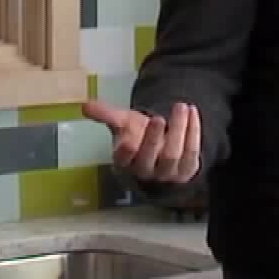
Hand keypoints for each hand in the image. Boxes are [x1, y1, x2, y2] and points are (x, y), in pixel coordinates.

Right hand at [81, 99, 201, 183]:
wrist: (163, 146)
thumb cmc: (138, 134)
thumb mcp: (123, 122)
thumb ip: (105, 114)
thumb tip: (85, 105)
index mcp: (126, 162)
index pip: (124, 160)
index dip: (126, 151)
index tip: (126, 138)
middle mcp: (146, 171)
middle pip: (150, 158)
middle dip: (153, 138)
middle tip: (157, 118)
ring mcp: (168, 173)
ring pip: (173, 154)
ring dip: (178, 130)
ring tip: (181, 107)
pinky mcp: (187, 169)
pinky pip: (192, 151)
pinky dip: (193, 131)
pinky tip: (192, 112)